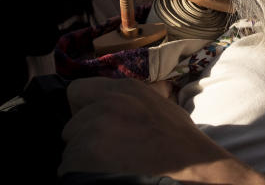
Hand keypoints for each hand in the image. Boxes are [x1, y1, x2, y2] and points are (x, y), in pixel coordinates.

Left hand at [60, 78, 264, 183]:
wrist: (196, 168)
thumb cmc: (180, 143)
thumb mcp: (160, 106)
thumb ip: (132, 99)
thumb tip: (110, 100)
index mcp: (124, 89)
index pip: (77, 92)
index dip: (83, 110)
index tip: (95, 126)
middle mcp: (106, 103)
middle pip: (72, 124)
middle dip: (85, 138)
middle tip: (109, 153)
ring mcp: (94, 130)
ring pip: (71, 148)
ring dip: (85, 159)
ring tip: (112, 167)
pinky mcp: (85, 156)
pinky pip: (68, 168)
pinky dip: (81, 176)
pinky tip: (106, 177)